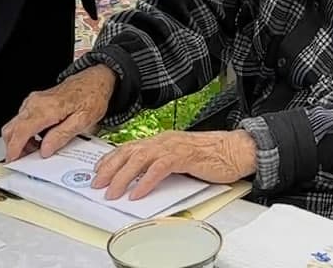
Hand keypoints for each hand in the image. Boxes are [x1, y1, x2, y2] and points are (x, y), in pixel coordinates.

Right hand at [2, 65, 115, 161]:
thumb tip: (45, 150)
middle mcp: (35, 103)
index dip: (14, 149)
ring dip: (21, 140)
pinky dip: (25, 132)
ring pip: (15, 125)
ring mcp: (33, 101)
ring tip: (38, 149)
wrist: (94, 79)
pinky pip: (22, 120)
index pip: (20, 131)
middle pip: (11, 129)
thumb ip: (62, 136)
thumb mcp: (84, 120)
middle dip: (14, 147)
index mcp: (47, 109)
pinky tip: (40, 138)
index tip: (15, 161)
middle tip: (27, 159)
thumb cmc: (92, 96)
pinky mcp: (35, 102)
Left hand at [93, 130, 257, 200]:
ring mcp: (173, 146)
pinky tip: (138, 193)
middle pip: (129, 152)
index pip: (129, 147)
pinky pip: (159, 168)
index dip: (111, 159)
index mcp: (162, 140)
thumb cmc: (212, 156)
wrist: (235, 149)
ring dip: (123, 177)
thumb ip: (161, 164)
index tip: (97, 171)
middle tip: (97, 185)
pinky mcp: (184, 156)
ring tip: (113, 192)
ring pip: (140, 159)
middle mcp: (164, 140)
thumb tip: (140, 179)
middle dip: (110, 169)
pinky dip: (146, 182)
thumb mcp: (180, 158)